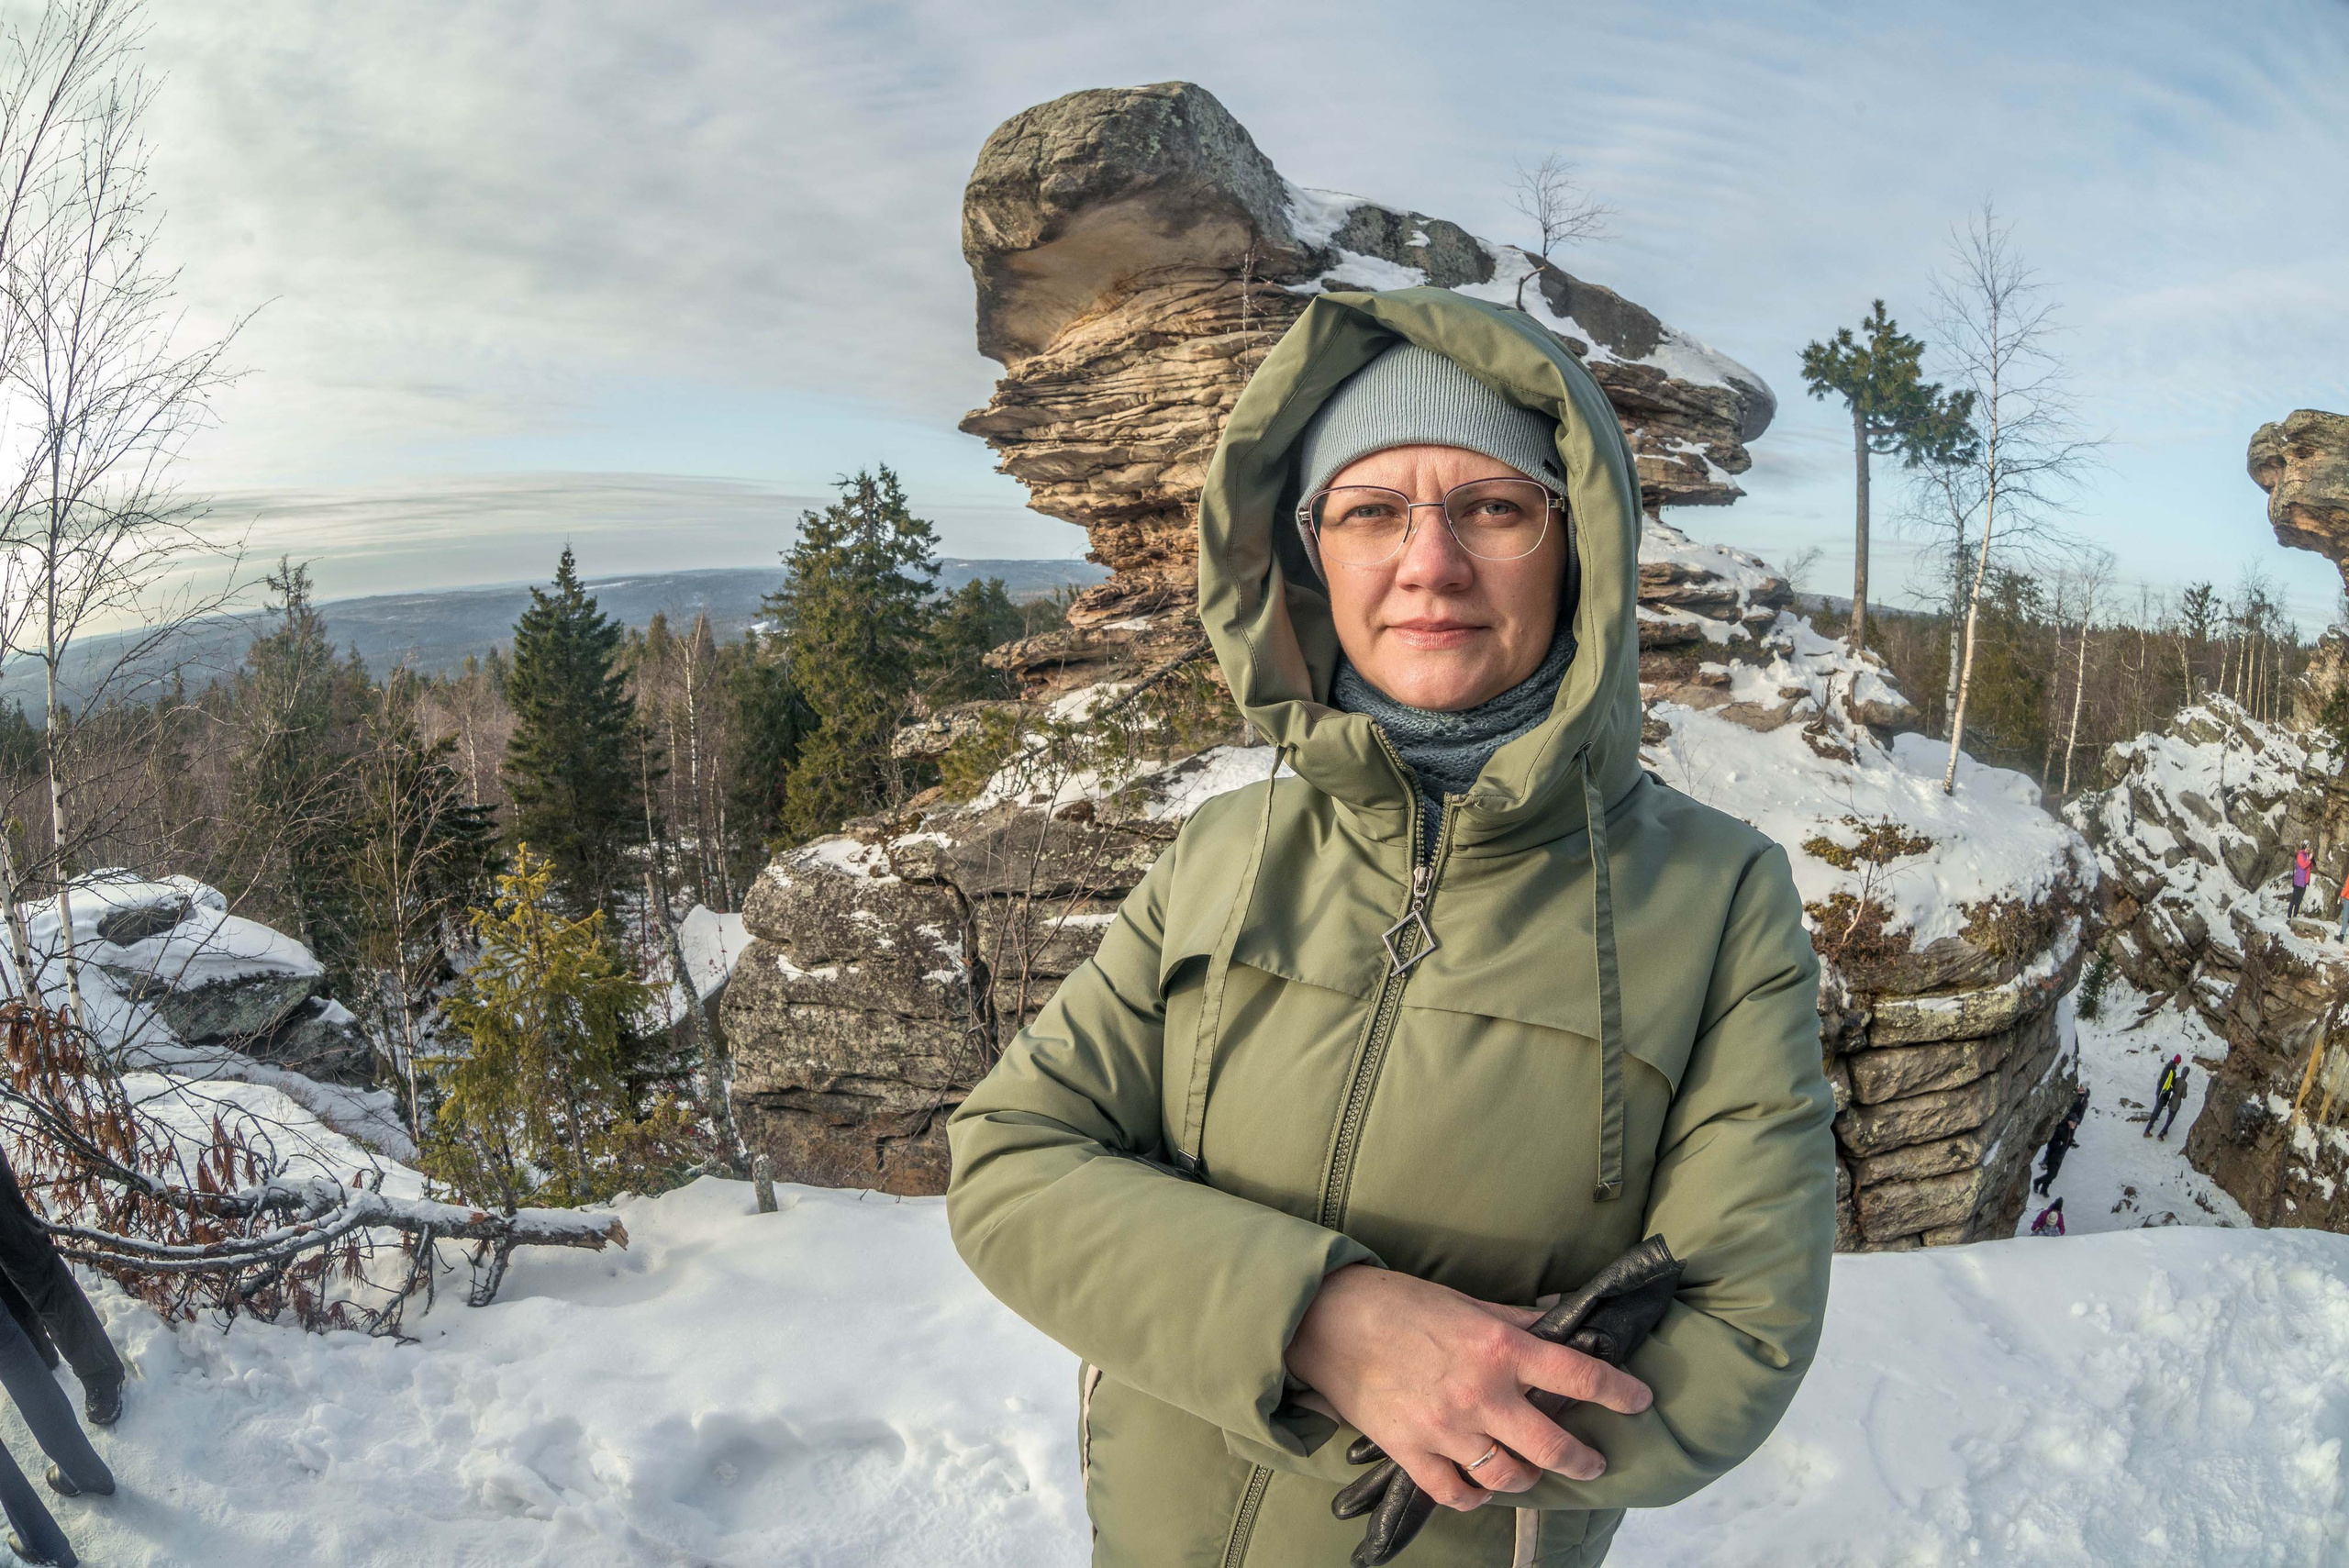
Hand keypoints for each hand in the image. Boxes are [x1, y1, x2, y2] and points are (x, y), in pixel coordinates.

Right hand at [1284, 1264, 1652, 1511]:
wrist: (1329, 1320)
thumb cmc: (1399, 1303)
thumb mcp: (1467, 1301)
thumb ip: (1515, 1320)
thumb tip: (1558, 1324)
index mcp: (1499, 1346)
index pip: (1579, 1377)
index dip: (1619, 1393)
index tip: (1639, 1401)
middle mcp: (1480, 1393)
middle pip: (1552, 1446)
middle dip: (1583, 1460)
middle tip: (1593, 1462)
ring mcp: (1446, 1429)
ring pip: (1508, 1478)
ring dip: (1529, 1479)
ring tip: (1533, 1471)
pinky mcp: (1412, 1452)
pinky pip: (1457, 1494)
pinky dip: (1475, 1496)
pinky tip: (1481, 1485)